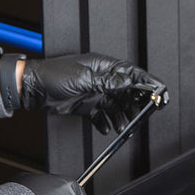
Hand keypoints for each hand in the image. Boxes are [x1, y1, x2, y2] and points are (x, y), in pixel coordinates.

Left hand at [21, 53, 165, 133]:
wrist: (34, 89)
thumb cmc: (54, 75)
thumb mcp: (84, 78)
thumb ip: (108, 82)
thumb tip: (128, 80)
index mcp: (103, 66)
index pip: (131, 73)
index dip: (147, 82)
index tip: (160, 91)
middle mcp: (101, 78)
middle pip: (127, 91)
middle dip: (136, 104)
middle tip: (142, 115)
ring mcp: (95, 92)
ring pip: (116, 105)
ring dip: (121, 116)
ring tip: (122, 125)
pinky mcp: (87, 104)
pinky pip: (102, 115)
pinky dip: (106, 122)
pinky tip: (106, 127)